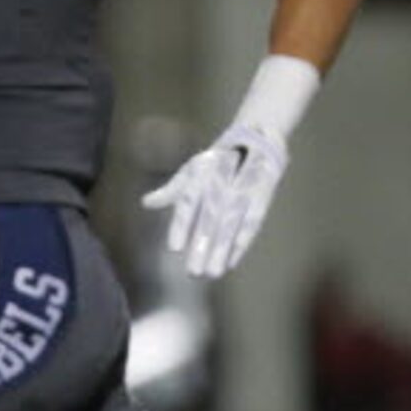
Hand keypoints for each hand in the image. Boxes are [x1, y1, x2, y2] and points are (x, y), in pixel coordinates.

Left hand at [142, 120, 288, 279]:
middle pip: (212, 216)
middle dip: (203, 244)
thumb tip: (146, 203)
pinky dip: (242, 243)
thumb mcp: (192, 171)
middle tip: (193, 272)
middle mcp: (223, 180)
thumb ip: (172, 190)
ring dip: (222, 249)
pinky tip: (232, 262)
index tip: (175, 249)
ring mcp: (245, 187)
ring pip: (232, 223)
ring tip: (212, 272)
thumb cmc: (217, 162)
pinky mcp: (263, 195)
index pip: (190, 202)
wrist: (257, 138)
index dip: (182, 225)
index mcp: (202, 174)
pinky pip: (253, 222)